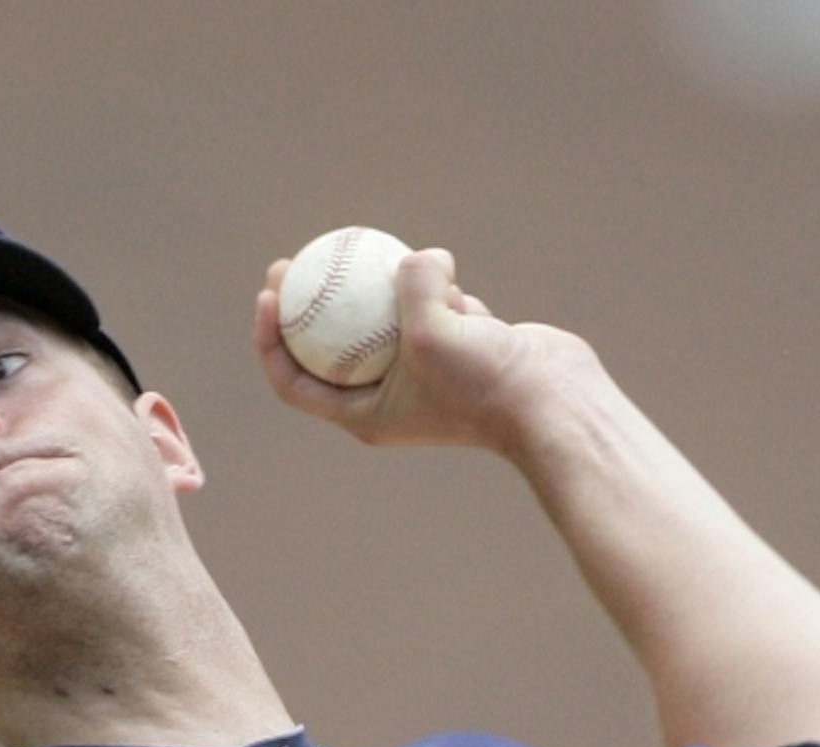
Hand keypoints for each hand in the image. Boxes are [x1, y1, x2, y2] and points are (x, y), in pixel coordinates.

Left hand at [254, 246, 594, 457]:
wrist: (549, 402)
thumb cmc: (483, 384)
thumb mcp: (431, 330)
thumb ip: (412, 283)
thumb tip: (417, 256)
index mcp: (365, 415)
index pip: (296, 382)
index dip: (272, 340)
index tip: (270, 294)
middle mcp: (389, 397)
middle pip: (329, 346)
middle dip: (308, 303)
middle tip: (295, 260)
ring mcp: (422, 371)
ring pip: (386, 316)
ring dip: (396, 288)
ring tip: (413, 273)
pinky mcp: (455, 347)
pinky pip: (430, 305)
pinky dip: (439, 289)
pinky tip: (455, 282)